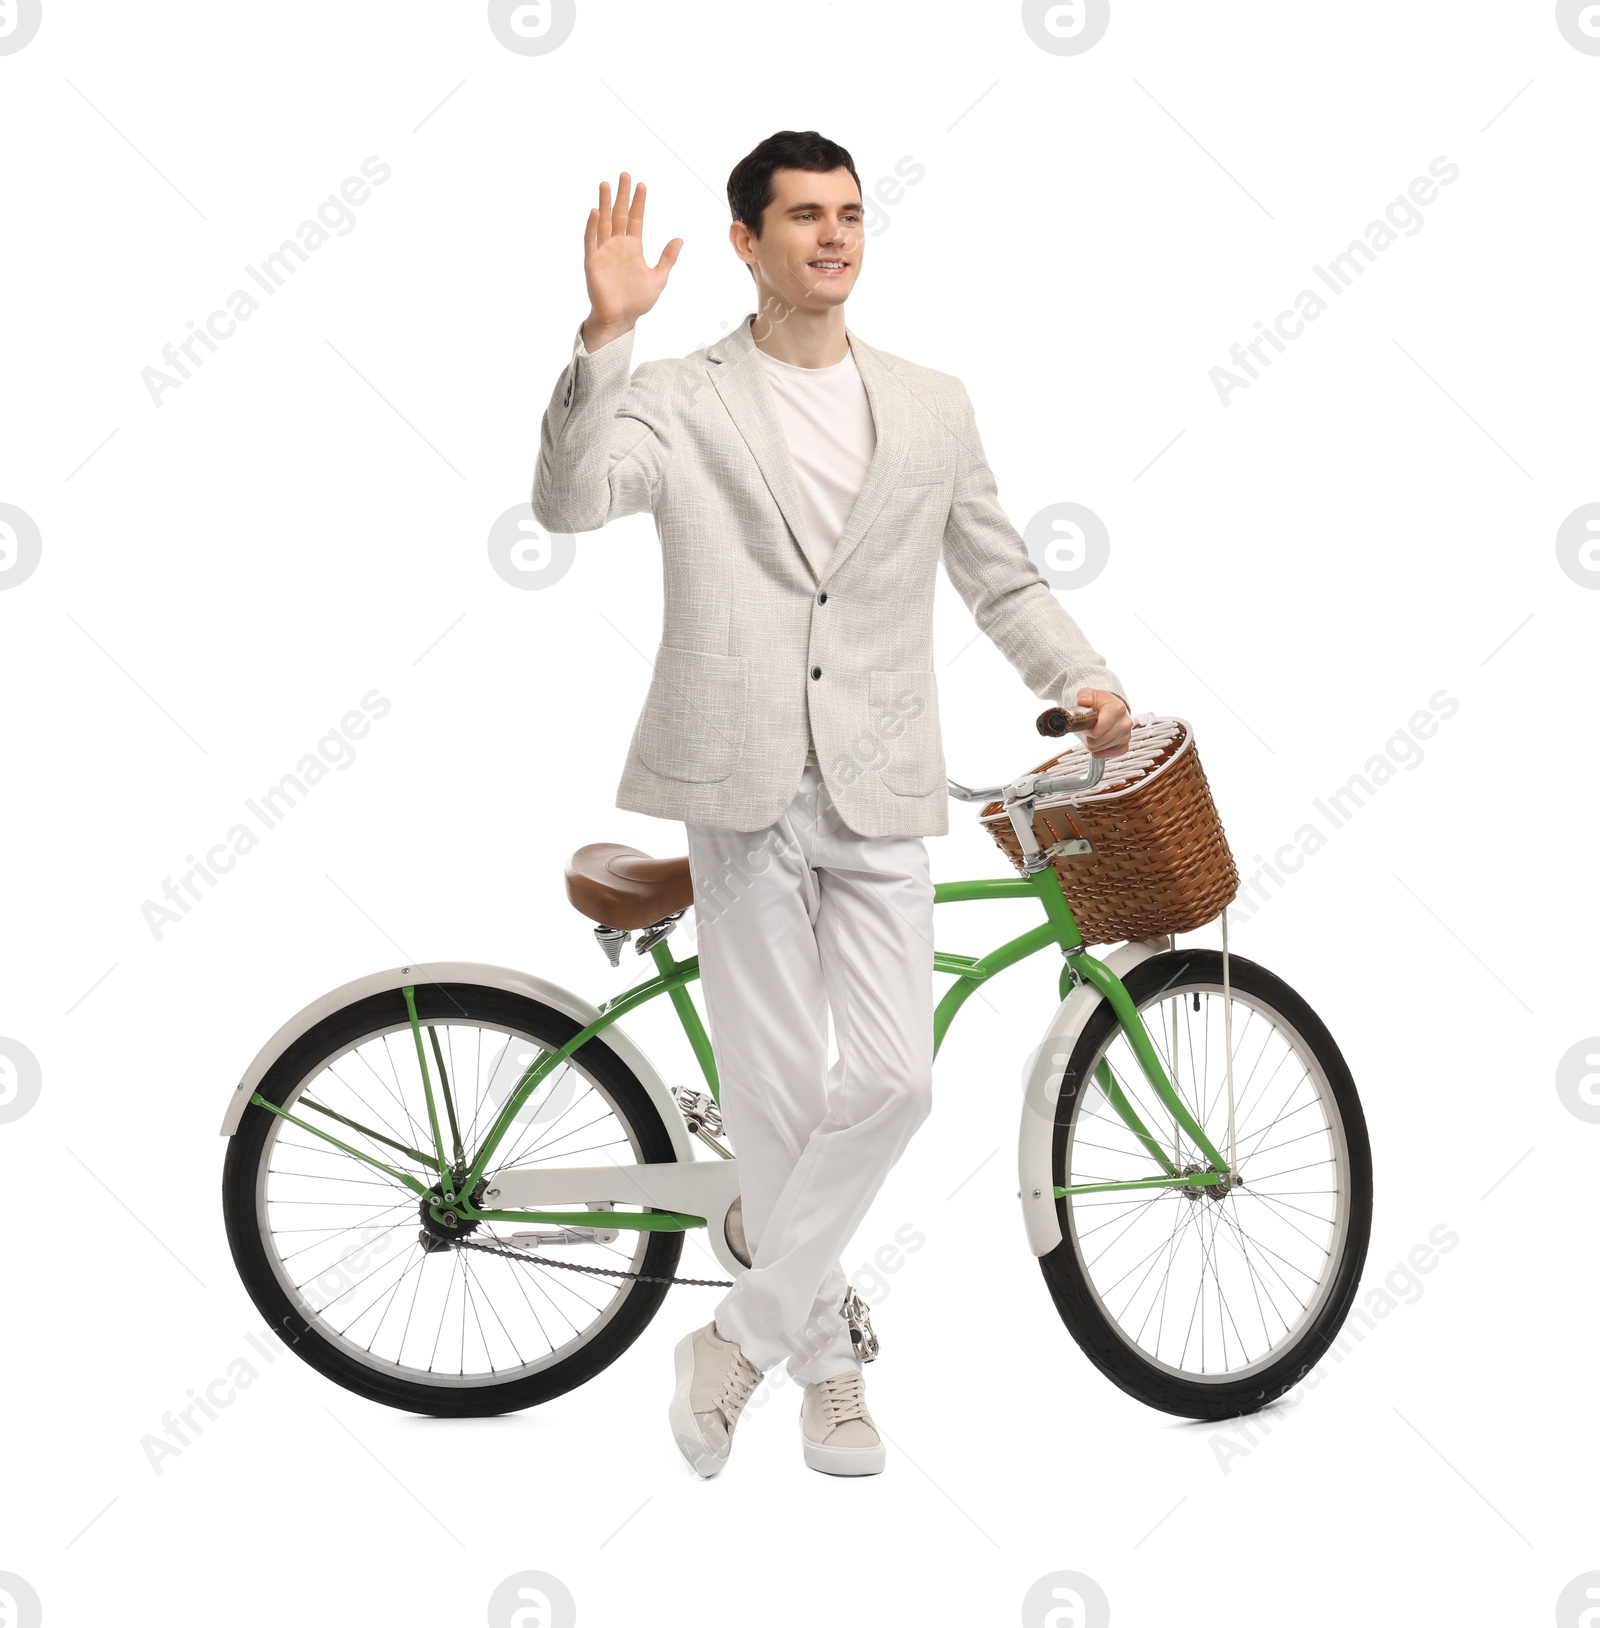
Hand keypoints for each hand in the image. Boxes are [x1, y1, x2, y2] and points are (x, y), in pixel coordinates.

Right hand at [582, 171, 682, 346]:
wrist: (620, 319)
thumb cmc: (638, 301)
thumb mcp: (658, 278)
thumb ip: (667, 258)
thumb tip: (680, 239)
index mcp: (633, 247)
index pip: (636, 219)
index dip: (638, 202)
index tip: (641, 185)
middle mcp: (618, 245)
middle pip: (619, 214)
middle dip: (621, 195)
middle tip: (624, 175)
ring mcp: (604, 252)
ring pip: (604, 222)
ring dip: (604, 203)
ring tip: (605, 184)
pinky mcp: (593, 261)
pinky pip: (591, 240)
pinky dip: (593, 226)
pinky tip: (596, 212)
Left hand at [1078, 688, 1132, 758]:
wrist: (1112, 709)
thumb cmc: (1100, 703)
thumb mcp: (1089, 694)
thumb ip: (1084, 696)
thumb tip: (1083, 701)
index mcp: (1118, 709)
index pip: (1097, 731)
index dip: (1087, 730)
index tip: (1087, 723)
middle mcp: (1125, 723)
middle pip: (1096, 742)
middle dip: (1088, 736)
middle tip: (1090, 728)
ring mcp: (1126, 736)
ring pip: (1099, 749)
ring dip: (1093, 743)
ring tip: (1095, 733)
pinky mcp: (1124, 747)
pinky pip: (1106, 755)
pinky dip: (1098, 751)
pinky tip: (1098, 742)